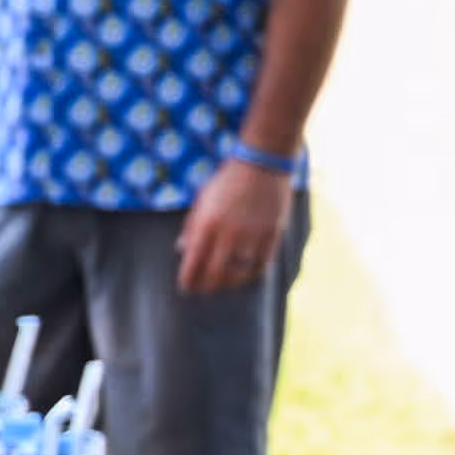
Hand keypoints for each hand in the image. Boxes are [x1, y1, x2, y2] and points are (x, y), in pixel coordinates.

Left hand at [178, 157, 292, 294]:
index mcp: (207, 225)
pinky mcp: (272, 235)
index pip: (193, 264)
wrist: (262, 163)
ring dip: (229, 284)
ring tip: (224, 284)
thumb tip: (181, 250)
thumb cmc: (228, 181)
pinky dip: (251, 275)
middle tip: (204, 291)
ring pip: (240, 274)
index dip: (188, 281)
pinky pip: (261, 265)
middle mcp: (229, 233)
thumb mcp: (202, 200)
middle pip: (215, 275)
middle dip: (207, 287)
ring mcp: (252, 235)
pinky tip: (245, 275)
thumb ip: (191, 227)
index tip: (186, 286)